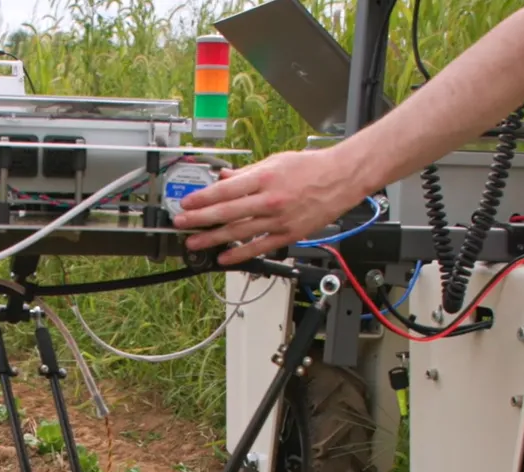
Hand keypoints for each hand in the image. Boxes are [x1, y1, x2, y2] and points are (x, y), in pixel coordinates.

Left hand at [172, 148, 365, 264]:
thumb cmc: (311, 167)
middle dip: (200, 220)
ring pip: (239, 232)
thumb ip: (246, 173)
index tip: (186, 204)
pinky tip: (223, 258)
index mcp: (264, 178)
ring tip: (194, 243)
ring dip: (213, 239)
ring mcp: (279, 220)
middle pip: (227, 213)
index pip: (225, 190)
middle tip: (181, 225)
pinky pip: (259, 246)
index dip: (203, 199)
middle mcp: (269, 200)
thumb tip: (223, 177)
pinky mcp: (288, 234)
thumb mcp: (275, 161)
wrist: (342, 178)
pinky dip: (240, 254)